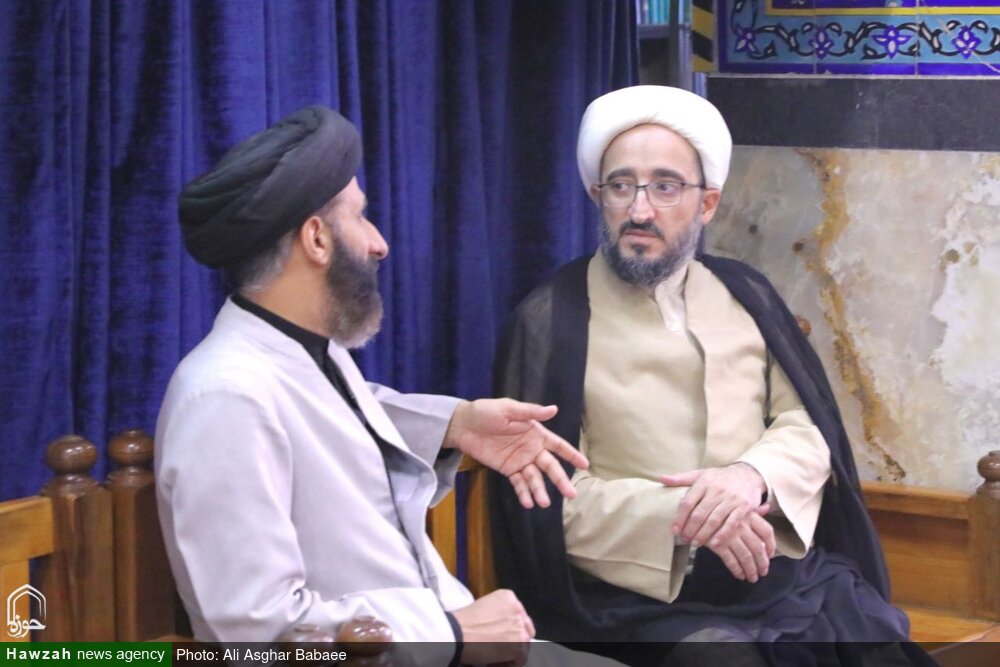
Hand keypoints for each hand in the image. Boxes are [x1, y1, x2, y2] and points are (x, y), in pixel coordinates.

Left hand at [444, 399, 588, 507]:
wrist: (463, 425)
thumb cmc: (487, 412)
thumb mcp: (509, 409)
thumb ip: (530, 412)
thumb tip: (554, 409)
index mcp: (536, 433)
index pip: (558, 445)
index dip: (571, 454)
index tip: (584, 465)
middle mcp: (531, 449)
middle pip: (550, 466)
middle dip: (560, 480)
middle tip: (571, 494)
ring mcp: (520, 461)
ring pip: (535, 478)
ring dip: (540, 490)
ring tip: (544, 503)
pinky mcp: (507, 469)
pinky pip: (518, 483)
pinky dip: (524, 493)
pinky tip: (528, 502)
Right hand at [452, 589, 533, 665]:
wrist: (458, 632)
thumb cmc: (463, 622)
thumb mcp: (484, 607)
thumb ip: (499, 615)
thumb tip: (503, 629)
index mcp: (509, 597)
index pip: (519, 616)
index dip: (510, 630)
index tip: (500, 638)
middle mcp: (517, 609)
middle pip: (525, 630)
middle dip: (513, 641)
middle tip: (498, 649)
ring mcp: (520, 626)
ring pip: (524, 646)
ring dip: (510, 653)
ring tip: (493, 656)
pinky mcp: (520, 642)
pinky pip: (521, 659)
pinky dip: (509, 664)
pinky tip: (494, 662)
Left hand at [661, 463, 766, 547]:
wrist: (747, 474)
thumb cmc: (719, 477)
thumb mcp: (700, 474)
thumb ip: (681, 478)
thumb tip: (661, 479)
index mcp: (703, 482)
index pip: (687, 502)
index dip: (679, 518)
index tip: (674, 530)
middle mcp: (716, 490)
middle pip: (699, 514)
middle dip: (690, 529)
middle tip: (684, 539)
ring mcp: (731, 499)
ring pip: (714, 520)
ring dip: (703, 534)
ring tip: (695, 543)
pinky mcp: (743, 507)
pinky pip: (732, 523)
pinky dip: (722, 534)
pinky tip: (714, 543)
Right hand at [704, 509, 775, 581]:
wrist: (692, 511)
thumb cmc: (715, 508)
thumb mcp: (734, 504)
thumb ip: (752, 509)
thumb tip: (767, 507)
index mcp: (748, 515)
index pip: (766, 531)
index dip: (771, 545)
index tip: (770, 555)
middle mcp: (741, 525)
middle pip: (758, 547)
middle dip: (762, 563)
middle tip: (763, 572)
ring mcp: (729, 535)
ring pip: (746, 556)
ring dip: (751, 570)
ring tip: (752, 578)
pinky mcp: (717, 544)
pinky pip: (731, 560)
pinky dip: (737, 570)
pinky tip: (739, 575)